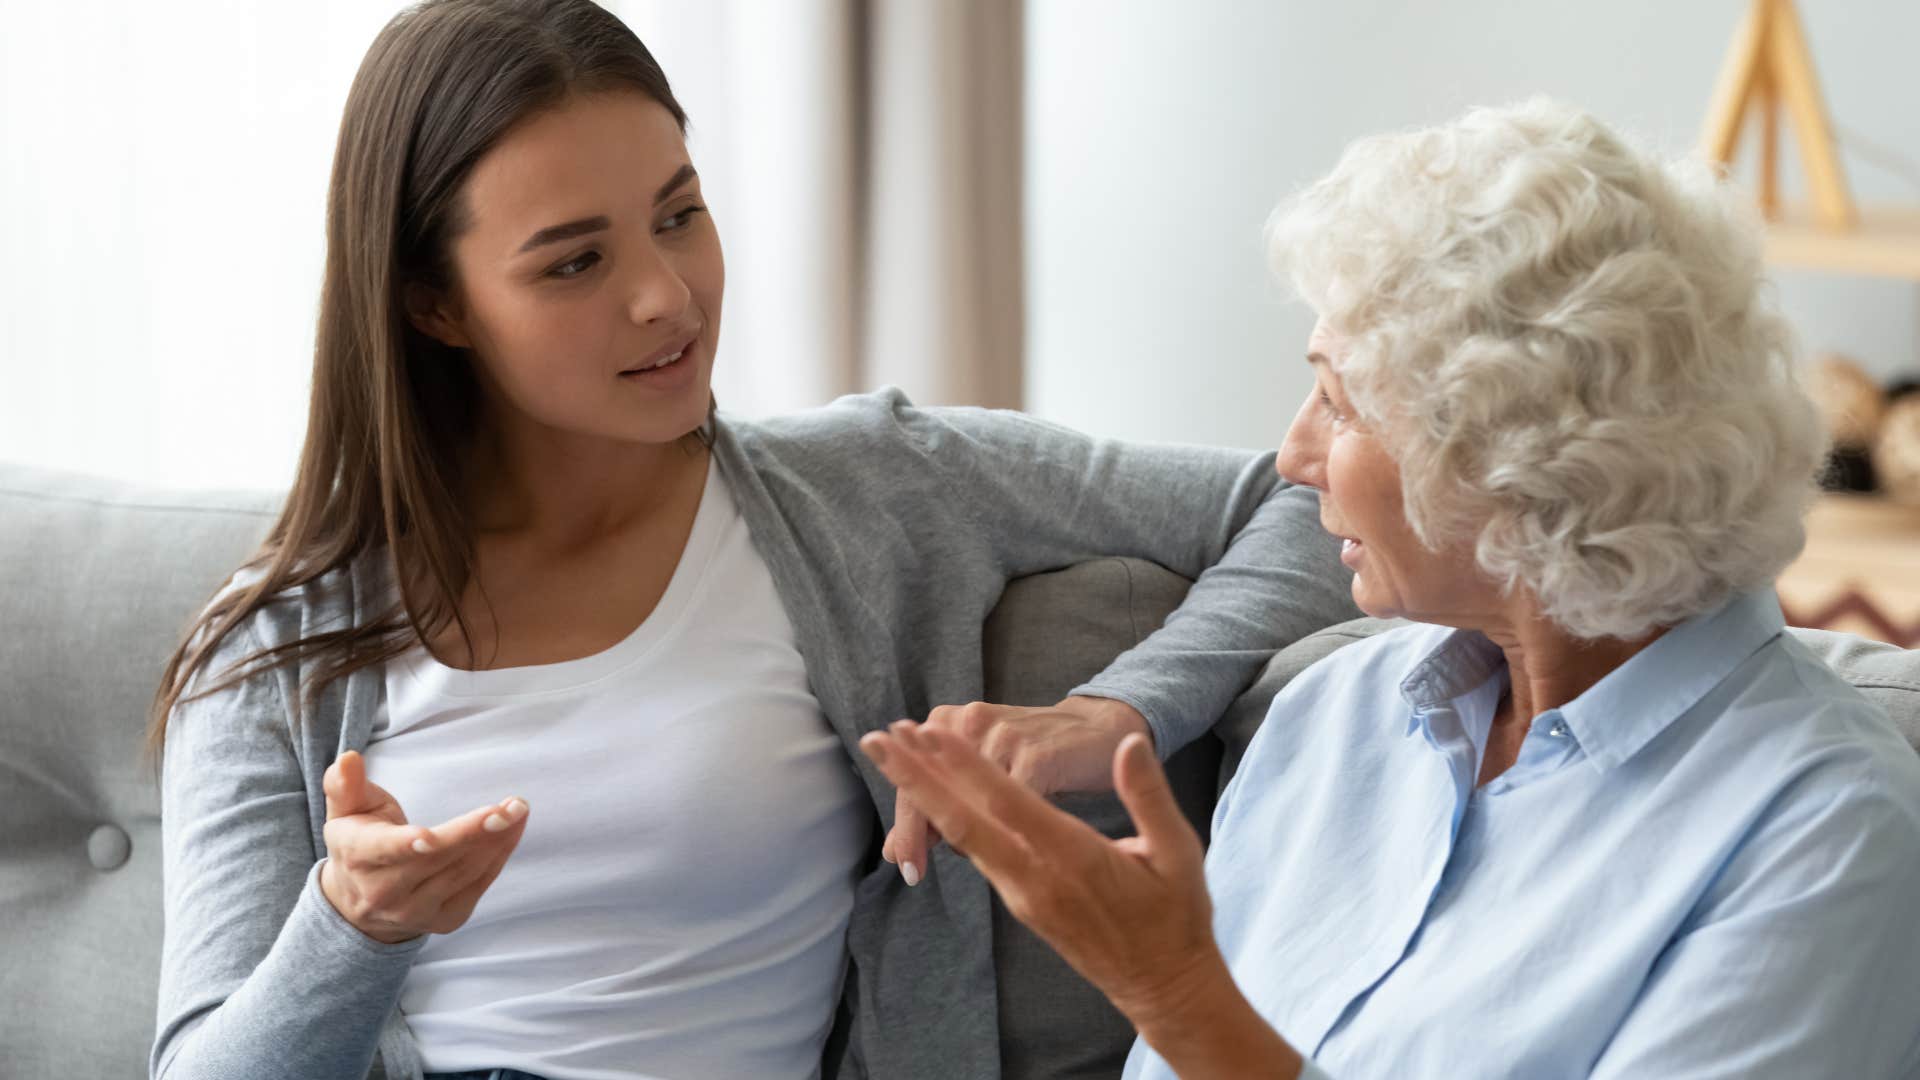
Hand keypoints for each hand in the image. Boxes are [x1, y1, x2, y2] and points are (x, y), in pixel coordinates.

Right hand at [318, 750, 528, 944]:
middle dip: (476, 831)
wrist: (361, 903)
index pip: (385, 851)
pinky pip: (478, 886)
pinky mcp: (444, 921)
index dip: (407, 844)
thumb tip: (349, 759)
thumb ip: (346, 785)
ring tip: (518, 810)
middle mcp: (385, 892)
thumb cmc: (359, 840)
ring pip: (463, 873)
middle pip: (436, 860)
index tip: (430, 836)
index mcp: (358, 857)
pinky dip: (500, 855)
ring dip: (498, 840)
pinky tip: (513, 830)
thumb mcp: (344, 810)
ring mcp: (415, 911)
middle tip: (513, 806)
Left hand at [863, 722, 1215, 1025]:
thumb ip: (1148, 795)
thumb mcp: (1177, 851)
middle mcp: (1036, 877)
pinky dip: (947, 820)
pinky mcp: (1021, 903)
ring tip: (892, 756)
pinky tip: (929, 798)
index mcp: (1073, 857)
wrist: (1162, 984)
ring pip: (963, 838)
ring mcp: (1023, 894)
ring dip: (923, 796)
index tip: (926, 731)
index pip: (1006, 802)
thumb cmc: (1175, 914)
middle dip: (914, 779)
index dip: (963, 765)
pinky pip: (977, 855)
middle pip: (962, 821)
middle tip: (874, 740)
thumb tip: (1129, 744)